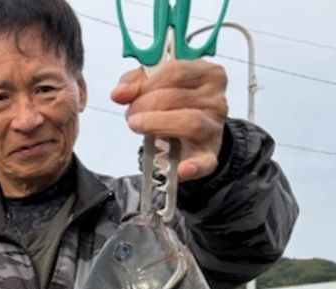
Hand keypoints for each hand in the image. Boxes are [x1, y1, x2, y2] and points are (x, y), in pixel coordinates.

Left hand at [110, 60, 227, 180]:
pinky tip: (181, 169)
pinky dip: (193, 166)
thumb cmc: (175, 105)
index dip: (146, 84)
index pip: (176, 71)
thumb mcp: (157, 84)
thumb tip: (119, 93)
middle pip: (177, 97)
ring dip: (157, 125)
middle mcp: (216, 99)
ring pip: (190, 122)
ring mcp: (214, 128)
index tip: (127, 95)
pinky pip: (205, 162)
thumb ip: (136, 83)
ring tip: (138, 127)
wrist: (192, 135)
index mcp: (208, 74)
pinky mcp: (209, 156)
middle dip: (145, 105)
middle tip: (131, 115)